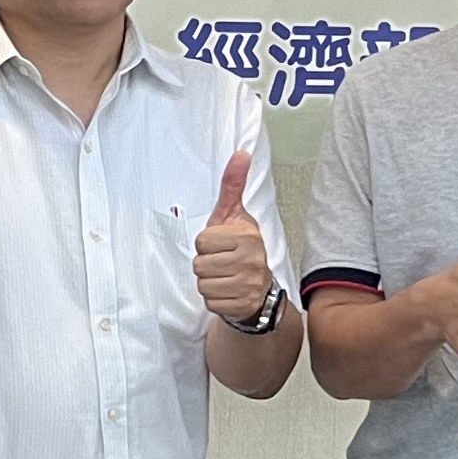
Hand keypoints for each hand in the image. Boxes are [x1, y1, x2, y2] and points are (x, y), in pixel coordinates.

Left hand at [192, 147, 272, 325]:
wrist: (258, 288)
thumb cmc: (240, 249)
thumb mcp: (234, 216)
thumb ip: (233, 185)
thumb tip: (240, 154)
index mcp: (247, 235)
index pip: (201, 241)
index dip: (206, 244)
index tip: (221, 245)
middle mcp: (251, 259)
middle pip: (199, 264)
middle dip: (206, 264)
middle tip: (222, 263)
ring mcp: (248, 284)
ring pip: (202, 284)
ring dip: (209, 282)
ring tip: (224, 277)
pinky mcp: (242, 304)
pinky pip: (210, 302)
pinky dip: (215, 299)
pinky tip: (227, 292)